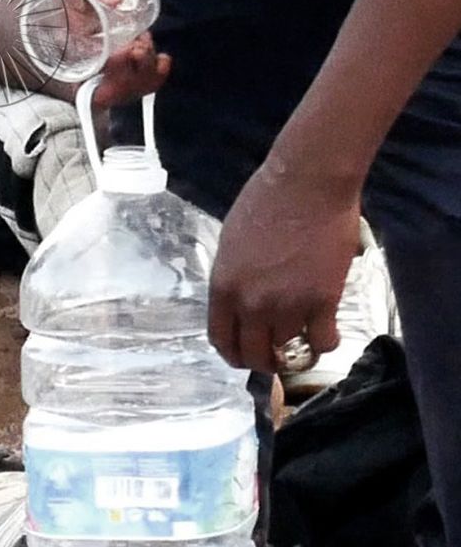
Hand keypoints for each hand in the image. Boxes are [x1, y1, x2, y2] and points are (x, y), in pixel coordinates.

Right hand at [49, 0, 168, 105]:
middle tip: (143, 52)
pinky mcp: (127, 28)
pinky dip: (150, 65)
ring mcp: (106, 32)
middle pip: (98, 74)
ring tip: (155, 53)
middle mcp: (83, 32)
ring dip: (141, 71)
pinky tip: (163, 60)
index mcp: (64, 21)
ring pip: (119, 70)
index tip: (123, 57)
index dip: (98, 70)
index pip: (73, 60)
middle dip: (125, 75)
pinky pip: (135, 56)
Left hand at [209, 161, 358, 373]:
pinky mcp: (323, 302)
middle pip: (254, 355)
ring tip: (303, 343)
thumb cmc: (265, 202)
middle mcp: (251, 303)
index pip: (221, 339)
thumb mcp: (231, 242)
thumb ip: (234, 277)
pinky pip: (324, 342)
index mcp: (223, 286)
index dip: (233, 353)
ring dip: (296, 353)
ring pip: (289, 353)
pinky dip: (326, 343)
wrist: (307, 185)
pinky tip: (326, 332)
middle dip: (263, 361)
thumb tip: (241, 300)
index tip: (243, 356)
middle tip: (276, 357)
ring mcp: (288, 305)